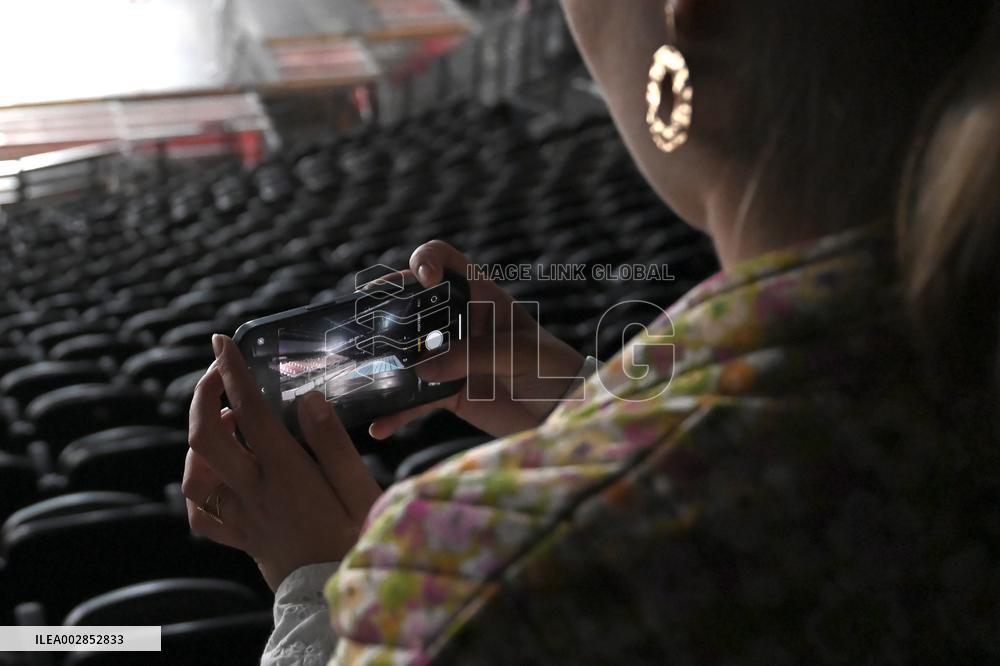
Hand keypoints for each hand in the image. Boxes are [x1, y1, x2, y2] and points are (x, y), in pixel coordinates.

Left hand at [182, 335, 381, 590]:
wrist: (337, 601)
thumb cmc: (357, 541)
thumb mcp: (360, 488)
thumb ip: (333, 443)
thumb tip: (309, 399)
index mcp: (286, 473)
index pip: (249, 412)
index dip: (233, 372)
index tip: (223, 342)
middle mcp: (254, 492)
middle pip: (205, 438)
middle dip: (203, 396)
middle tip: (217, 373)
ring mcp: (242, 517)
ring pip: (195, 476)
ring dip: (200, 440)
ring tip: (225, 421)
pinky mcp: (241, 538)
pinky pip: (202, 514)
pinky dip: (200, 486)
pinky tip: (217, 473)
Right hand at [370, 240, 584, 439]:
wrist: (564, 414)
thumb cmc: (553, 369)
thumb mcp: (518, 354)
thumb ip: (473, 355)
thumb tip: (421, 368)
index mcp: (481, 298)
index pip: (446, 262)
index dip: (427, 261)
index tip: (421, 279)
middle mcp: (459, 323)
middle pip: (412, 304)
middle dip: (385, 310)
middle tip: (365, 322)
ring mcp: (449, 358)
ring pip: (405, 353)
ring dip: (382, 362)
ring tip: (359, 372)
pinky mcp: (447, 393)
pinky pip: (414, 401)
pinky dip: (396, 413)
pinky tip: (380, 425)